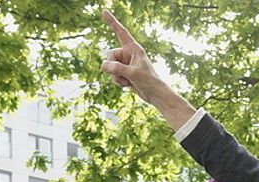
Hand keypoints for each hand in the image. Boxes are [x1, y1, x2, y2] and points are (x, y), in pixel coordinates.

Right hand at [100, 11, 196, 127]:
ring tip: (128, 81)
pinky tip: (127, 85)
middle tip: (123, 74)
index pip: (120, 32)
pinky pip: (113, 75)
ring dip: (116, 76)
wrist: (155, 95)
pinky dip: (118, 81)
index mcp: (133, 48)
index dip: (112, 22)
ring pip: (110, 67)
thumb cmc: (149, 81)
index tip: (103, 10)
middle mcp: (128, 54)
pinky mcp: (124, 73)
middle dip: (112, 66)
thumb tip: (103, 66)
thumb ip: (116, 68)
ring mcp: (125, 64)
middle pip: (110, 55)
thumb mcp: (132, 73)